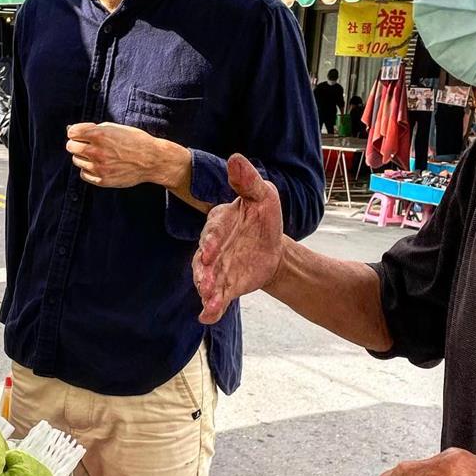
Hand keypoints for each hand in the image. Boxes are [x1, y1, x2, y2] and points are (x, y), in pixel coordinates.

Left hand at [66, 122, 170, 188]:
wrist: (152, 160)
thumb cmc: (134, 140)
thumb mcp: (114, 128)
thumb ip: (93, 128)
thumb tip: (71, 131)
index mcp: (99, 135)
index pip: (72, 133)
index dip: (76, 132)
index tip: (83, 134)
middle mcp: (96, 151)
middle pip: (70, 147)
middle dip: (77, 144)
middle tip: (87, 145)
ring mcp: (98, 167)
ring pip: (76, 160)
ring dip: (83, 157)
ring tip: (98, 155)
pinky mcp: (102, 180)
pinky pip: (84, 174)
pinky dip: (88, 169)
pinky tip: (100, 165)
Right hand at [192, 154, 282, 323]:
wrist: (272, 247)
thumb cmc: (263, 218)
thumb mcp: (263, 194)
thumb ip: (247, 180)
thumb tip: (235, 158)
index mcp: (220, 223)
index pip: (213, 232)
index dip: (210, 242)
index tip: (210, 252)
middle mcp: (213, 247)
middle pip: (203, 261)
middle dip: (203, 273)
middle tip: (205, 284)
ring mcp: (217, 268)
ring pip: (206, 281)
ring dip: (206, 292)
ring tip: (209, 302)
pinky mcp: (225, 285)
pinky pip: (215, 298)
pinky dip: (211, 308)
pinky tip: (208, 317)